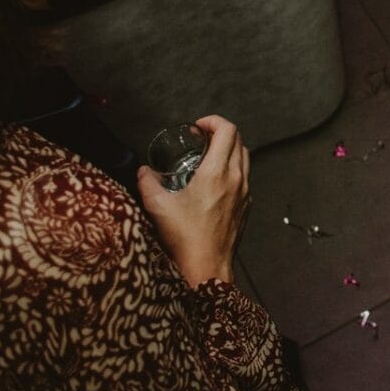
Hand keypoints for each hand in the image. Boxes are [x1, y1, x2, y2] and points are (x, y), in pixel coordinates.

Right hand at [137, 115, 249, 286]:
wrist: (207, 268)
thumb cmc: (185, 239)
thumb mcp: (158, 207)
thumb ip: (147, 184)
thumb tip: (143, 171)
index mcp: (217, 173)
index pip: (228, 130)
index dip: (214, 121)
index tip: (198, 127)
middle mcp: (237, 178)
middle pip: (239, 140)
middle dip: (220, 133)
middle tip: (200, 138)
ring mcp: (245, 192)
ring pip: (245, 158)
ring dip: (229, 149)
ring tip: (207, 156)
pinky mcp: (246, 206)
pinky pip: (245, 177)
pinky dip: (233, 169)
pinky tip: (214, 181)